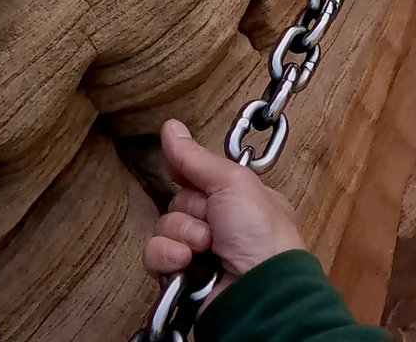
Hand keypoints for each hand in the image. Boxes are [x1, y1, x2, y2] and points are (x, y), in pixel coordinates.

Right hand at [143, 120, 304, 293]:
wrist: (257, 288)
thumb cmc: (260, 233)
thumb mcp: (232, 182)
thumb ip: (195, 159)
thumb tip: (170, 127)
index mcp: (238, 197)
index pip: (198, 176)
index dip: (186, 173)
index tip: (178, 171)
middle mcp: (219, 223)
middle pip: (178, 202)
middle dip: (190, 211)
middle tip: (212, 222)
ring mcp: (200, 252)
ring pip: (164, 228)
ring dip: (181, 235)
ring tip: (204, 247)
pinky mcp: (181, 278)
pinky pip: (155, 256)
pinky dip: (167, 258)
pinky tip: (186, 264)